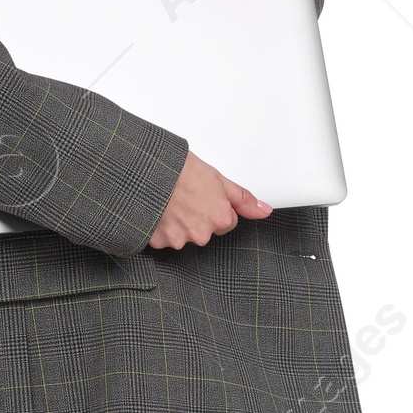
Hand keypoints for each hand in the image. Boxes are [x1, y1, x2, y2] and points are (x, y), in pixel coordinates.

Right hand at [148, 150, 269, 248]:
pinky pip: (164, 239)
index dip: (216, 207)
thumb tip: (264, 211)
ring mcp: (179, 240)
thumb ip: (242, 200)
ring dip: (179, 223)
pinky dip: (162, 228)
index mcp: (220, 219)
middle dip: (198, 217)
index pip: (226, 222)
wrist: (149, 170)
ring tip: (170, 202)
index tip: (204, 195)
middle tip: (186, 197)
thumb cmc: (181, 170)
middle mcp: (202, 234)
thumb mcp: (219, 179)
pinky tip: (159, 210)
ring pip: (185, 236)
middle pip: (206, 231)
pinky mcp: (159, 242)